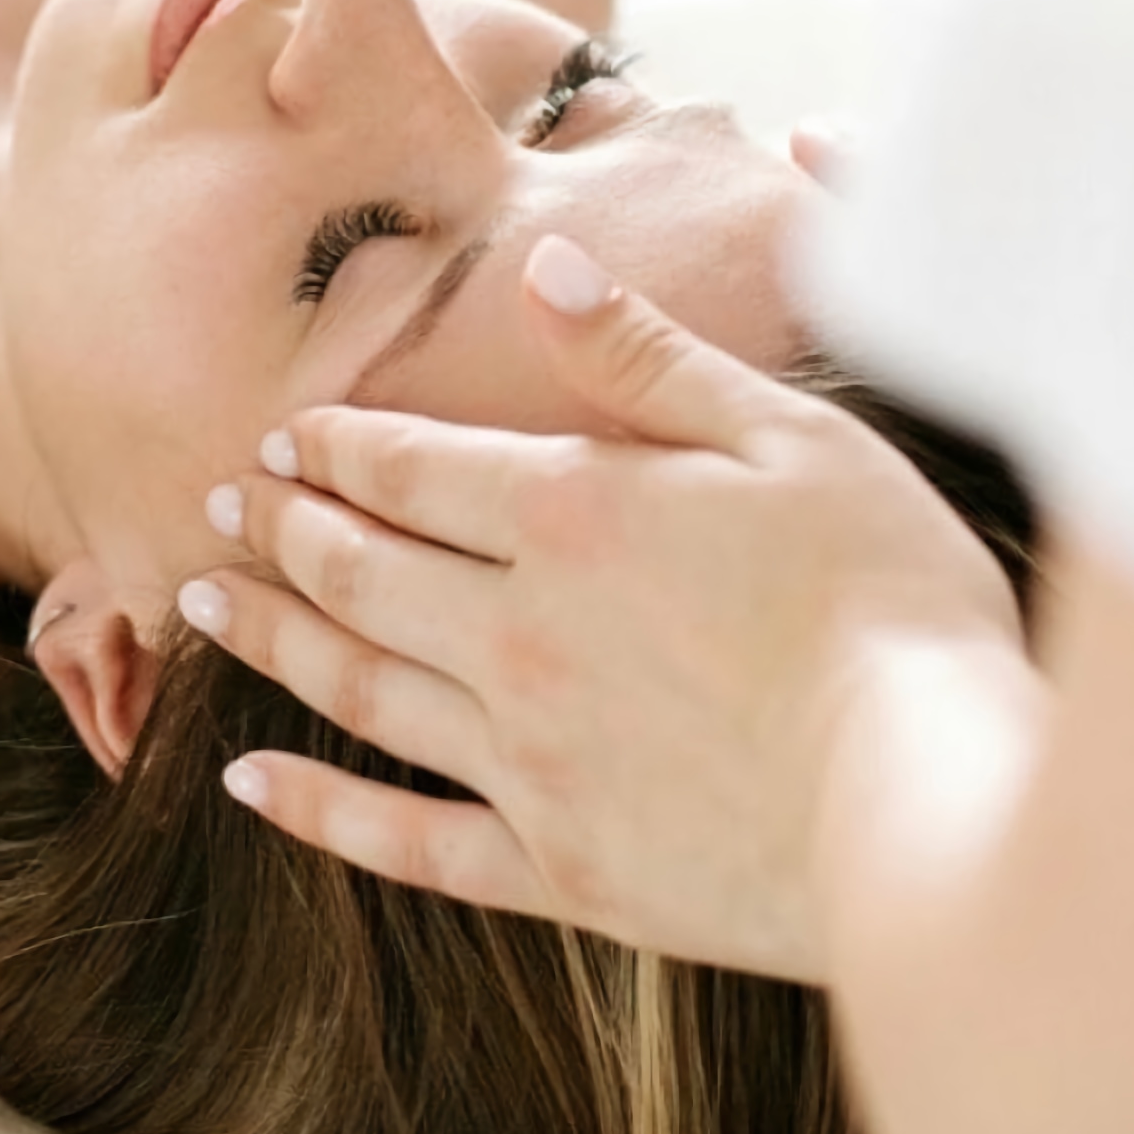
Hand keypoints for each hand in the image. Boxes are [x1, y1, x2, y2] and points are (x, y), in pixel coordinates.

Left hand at [179, 234, 1026, 980]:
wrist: (931, 798)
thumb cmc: (887, 599)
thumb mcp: (787, 435)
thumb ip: (646, 357)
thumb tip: (541, 266)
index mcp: (571, 515)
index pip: (410, 468)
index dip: (336, 447)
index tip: (283, 436)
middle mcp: (517, 634)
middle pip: (360, 569)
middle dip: (282, 528)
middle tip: (219, 504)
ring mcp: (525, 760)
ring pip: (357, 687)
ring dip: (269, 638)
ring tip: (201, 605)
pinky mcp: (557, 867)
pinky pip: (404, 841)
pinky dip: (317, 813)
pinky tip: (250, 784)